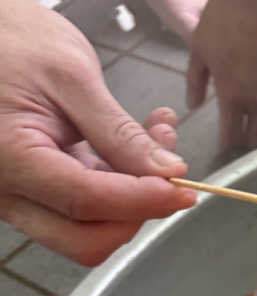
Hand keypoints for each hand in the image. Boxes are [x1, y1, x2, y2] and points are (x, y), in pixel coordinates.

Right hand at [0, 0, 195, 265]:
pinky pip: (83, 208)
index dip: (142, 202)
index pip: (86, 202)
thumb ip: (119, 132)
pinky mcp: (37, 192)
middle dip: (137, 211)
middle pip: (86, 239)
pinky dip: (119, 185)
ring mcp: (20, 198)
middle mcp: (8, 192)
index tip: (183, 189)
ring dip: (134, 197)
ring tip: (158, 135)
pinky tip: (139, 144)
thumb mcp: (71, 75)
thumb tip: (167, 174)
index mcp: (11, 159)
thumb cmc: (10, 39)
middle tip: (172, 169)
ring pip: (89, 229)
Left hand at [186, 0, 256, 150]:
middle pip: (256, 137)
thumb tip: (192, 106)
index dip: (226, 146)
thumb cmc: (222, 19)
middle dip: (247, 141)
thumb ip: (195, 81)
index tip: (223, 149)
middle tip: (241, 137)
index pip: (231, 136)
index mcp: (233, 96)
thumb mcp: (199, 48)